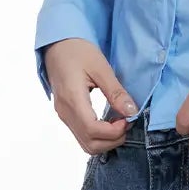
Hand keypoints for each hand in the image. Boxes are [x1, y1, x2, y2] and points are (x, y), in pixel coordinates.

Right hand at [42, 38, 138, 152]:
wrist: (56, 45)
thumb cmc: (77, 51)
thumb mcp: (100, 67)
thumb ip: (116, 92)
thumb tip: (131, 112)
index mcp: (72, 99)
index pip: (92, 130)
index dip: (114, 132)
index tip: (128, 119)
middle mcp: (65, 112)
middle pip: (90, 144)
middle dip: (113, 140)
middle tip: (127, 122)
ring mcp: (63, 115)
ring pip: (86, 144)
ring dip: (107, 140)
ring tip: (120, 122)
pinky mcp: (66, 115)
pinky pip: (83, 135)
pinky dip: (99, 136)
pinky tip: (110, 121)